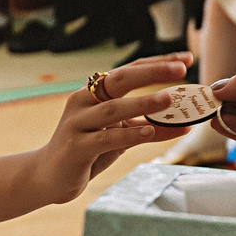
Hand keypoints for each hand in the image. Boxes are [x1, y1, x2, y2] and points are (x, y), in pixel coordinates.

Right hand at [34, 53, 191, 200]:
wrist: (49, 177)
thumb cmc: (88, 151)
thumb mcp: (121, 137)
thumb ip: (148, 128)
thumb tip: (186, 126)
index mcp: (94, 92)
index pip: (129, 70)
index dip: (157, 63)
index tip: (186, 58)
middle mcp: (83, 101)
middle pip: (120, 79)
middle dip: (152, 72)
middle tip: (180, 69)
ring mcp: (77, 123)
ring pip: (113, 108)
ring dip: (143, 103)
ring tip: (169, 100)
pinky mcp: (75, 147)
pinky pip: (106, 138)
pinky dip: (129, 134)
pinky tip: (148, 131)